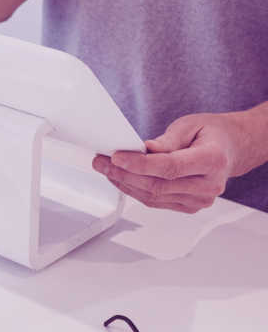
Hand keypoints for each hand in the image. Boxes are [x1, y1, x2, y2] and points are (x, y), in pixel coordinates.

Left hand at [92, 111, 263, 213]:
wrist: (231, 149)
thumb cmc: (211, 134)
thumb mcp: (190, 125)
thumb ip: (166, 141)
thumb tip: (142, 151)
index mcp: (213, 160)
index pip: (169, 167)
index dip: (139, 164)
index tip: (115, 157)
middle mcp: (209, 185)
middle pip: (157, 185)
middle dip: (123, 174)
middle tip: (100, 162)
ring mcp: (200, 200)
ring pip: (153, 197)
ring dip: (124, 183)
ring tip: (105, 168)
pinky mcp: (189, 206)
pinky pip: (155, 202)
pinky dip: (134, 190)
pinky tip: (120, 178)